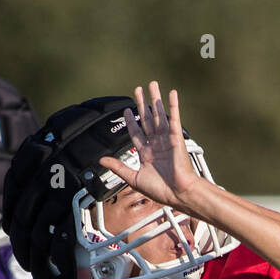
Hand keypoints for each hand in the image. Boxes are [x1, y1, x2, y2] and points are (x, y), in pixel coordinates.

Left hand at [99, 82, 198, 210]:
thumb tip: (101, 161)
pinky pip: (174, 119)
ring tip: (152, 85)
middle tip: (138, 90)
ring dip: (155, 100)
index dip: (131, 121)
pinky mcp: (177, 138)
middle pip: (147, 119)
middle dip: (141, 104)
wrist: (178, 194)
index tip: (127, 110)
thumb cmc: (160, 190)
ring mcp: (166, 140)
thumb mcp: (133, 178)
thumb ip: (118, 167)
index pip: (136, 132)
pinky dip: (173, 106)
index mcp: (146, 153)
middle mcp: (156, 144)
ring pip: (159, 115)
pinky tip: (172, 94)